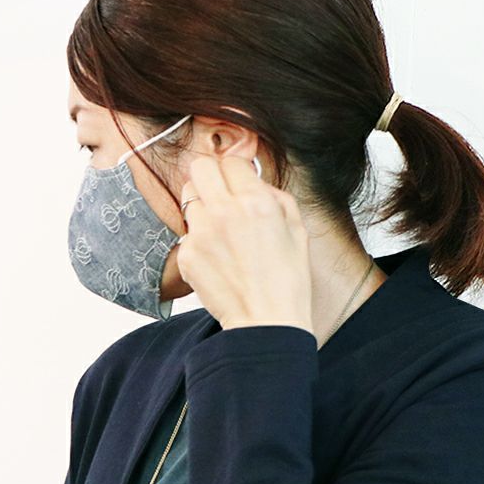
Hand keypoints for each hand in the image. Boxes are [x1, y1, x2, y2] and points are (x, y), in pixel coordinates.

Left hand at [177, 155, 313, 334]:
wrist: (266, 322)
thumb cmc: (287, 279)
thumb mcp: (296, 229)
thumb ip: (273, 195)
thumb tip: (253, 179)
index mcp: (255, 202)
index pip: (231, 161)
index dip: (236, 170)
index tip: (238, 179)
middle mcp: (224, 212)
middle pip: (199, 167)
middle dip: (210, 174)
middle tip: (220, 191)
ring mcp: (201, 233)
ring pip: (188, 196)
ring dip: (202, 204)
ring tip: (219, 227)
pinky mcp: (187, 254)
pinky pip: (187, 231)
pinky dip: (198, 237)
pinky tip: (216, 255)